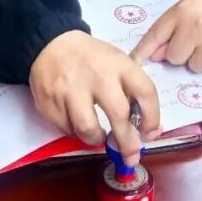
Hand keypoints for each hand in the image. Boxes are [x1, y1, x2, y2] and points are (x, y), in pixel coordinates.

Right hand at [30, 30, 159, 166]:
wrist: (52, 44)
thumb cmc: (92, 58)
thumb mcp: (117, 62)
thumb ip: (131, 89)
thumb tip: (146, 128)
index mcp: (119, 64)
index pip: (145, 92)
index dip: (152, 118)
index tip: (149, 134)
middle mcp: (97, 76)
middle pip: (118, 115)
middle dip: (127, 142)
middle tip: (130, 156)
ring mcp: (71, 89)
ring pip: (88, 129)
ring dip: (96, 139)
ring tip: (98, 137)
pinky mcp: (50, 101)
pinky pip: (66, 129)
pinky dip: (74, 132)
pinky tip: (76, 123)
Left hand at [130, 0, 201, 72]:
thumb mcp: (184, 9)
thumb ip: (166, 31)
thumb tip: (155, 57)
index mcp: (181, 13)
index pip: (155, 36)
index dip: (142, 52)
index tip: (134, 63)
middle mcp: (198, 27)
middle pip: (175, 58)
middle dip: (182, 53)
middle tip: (193, 40)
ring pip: (196, 67)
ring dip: (200, 59)